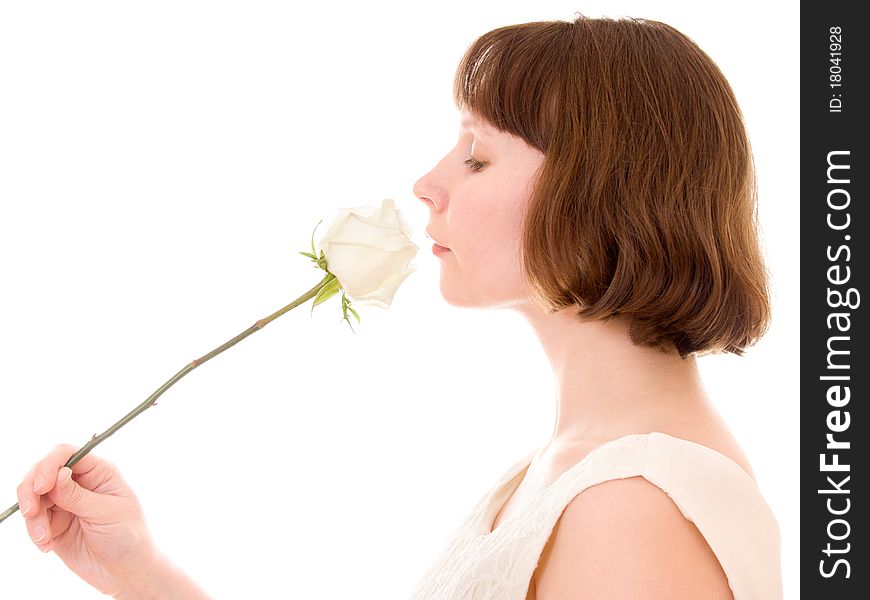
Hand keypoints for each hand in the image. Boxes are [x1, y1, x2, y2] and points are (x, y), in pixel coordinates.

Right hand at [16, 445, 161, 595]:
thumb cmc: (128, 537)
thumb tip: (58, 475)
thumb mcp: (107, 514)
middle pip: (43, 472)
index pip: (67, 454)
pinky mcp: (55, 524)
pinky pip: (34, 521)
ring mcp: (66, 503)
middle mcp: (80, 483)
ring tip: (44, 538)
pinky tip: (47, 546)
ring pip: (35, 497)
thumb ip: (78, 496)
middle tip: (31, 512)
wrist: (126, 571)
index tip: (41, 487)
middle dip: (31, 490)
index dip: (49, 465)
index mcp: (100, 472)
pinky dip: (35, 532)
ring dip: (33, 517)